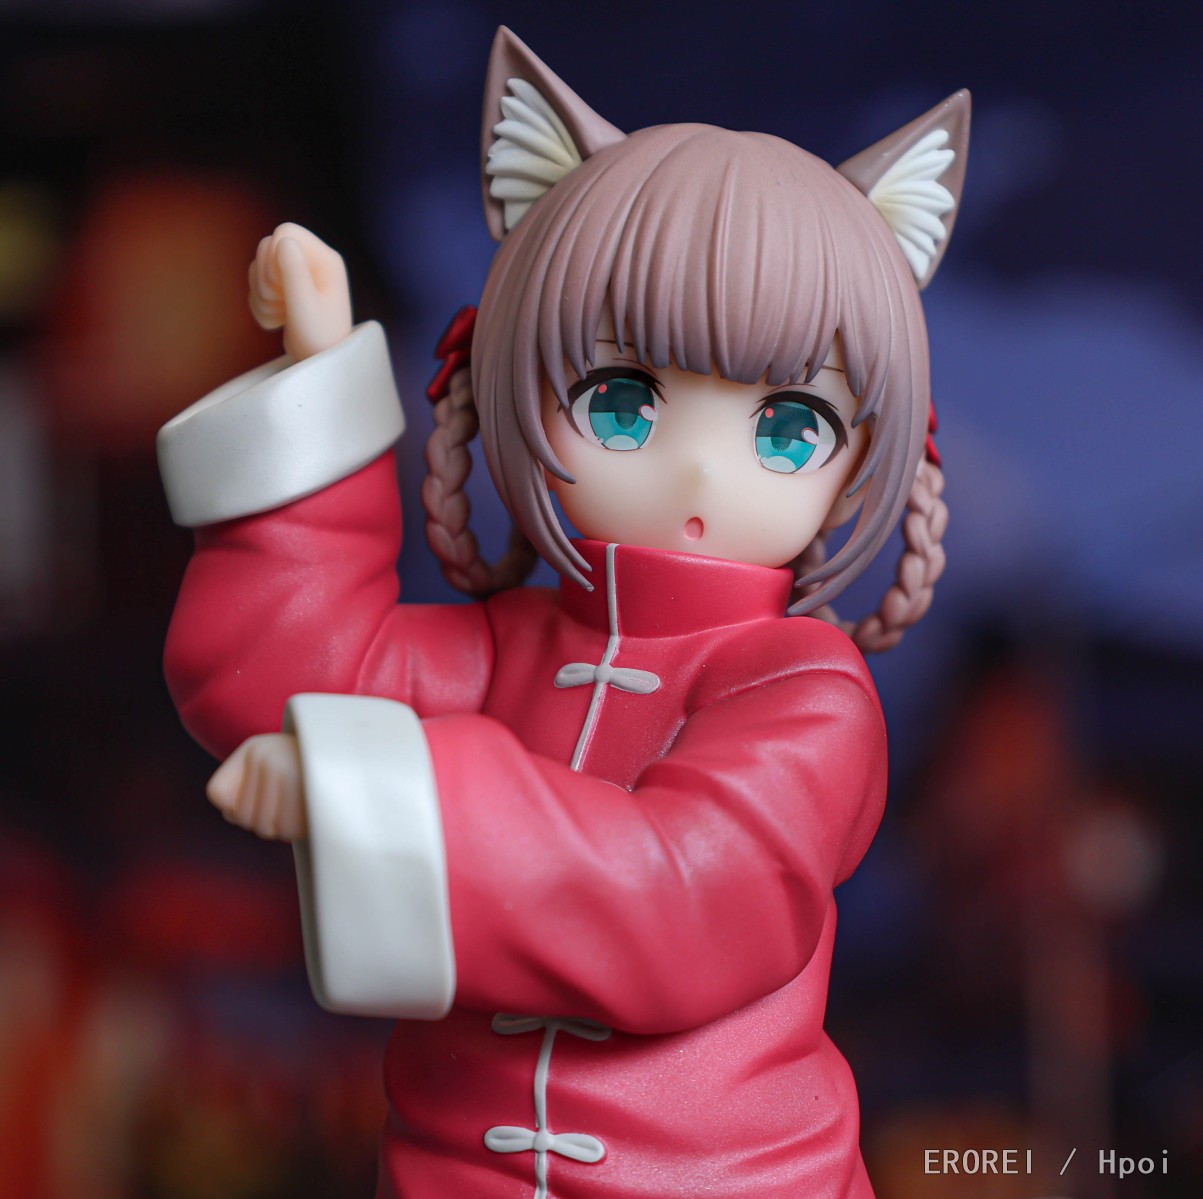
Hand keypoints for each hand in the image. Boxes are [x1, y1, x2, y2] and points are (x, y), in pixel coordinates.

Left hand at [207, 733, 307, 840]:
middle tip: (285, 802)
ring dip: (280, 825)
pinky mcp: (309, 798)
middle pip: (242, 815)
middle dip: (260, 817)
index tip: (258, 794)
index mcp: (254, 749)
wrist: (352, 756)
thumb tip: (230, 812)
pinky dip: (296, 829)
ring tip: (298, 805)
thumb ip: (237, 785)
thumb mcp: (265, 759)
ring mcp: (290, 777)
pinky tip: (308, 812)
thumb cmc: (303, 763)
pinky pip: (287, 831)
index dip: (233, 804)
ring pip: (264, 827)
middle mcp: (268, 760)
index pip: (218, 794)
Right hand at [248, 223, 352, 360]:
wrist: (320, 364)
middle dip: (265, 279)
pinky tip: (278, 321)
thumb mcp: (304, 307)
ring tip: (282, 316)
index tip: (282, 287)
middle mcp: (314, 261)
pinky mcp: (285, 289)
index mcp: (326, 260)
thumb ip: (294, 272)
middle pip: (267, 246)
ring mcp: (298, 275)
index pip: (285, 231)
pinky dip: (260, 305)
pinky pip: (256, 285)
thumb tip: (282, 239)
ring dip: (261, 296)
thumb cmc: (319, 340)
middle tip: (282, 304)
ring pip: (258, 267)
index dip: (273, 257)